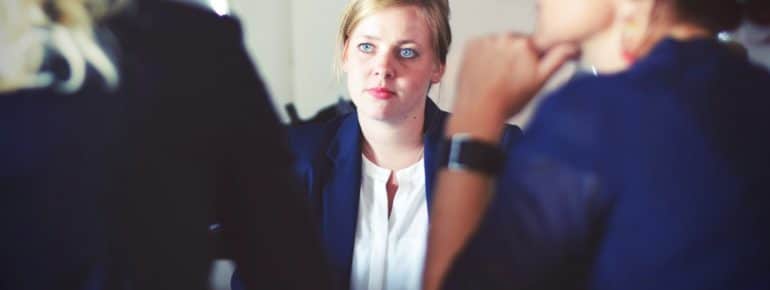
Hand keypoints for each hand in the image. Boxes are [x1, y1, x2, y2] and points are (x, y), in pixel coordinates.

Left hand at [450, 34, 576, 138]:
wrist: (479, 110)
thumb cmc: (508, 101)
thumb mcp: (540, 81)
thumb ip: (558, 59)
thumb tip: (572, 47)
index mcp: (526, 44)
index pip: (538, 43)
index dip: (537, 56)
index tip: (532, 66)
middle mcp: (506, 38)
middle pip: (519, 43)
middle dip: (519, 56)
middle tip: (513, 77)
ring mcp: (487, 40)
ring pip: (501, 44)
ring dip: (501, 55)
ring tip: (498, 76)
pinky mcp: (472, 45)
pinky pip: (484, 45)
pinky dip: (485, 55)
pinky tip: (486, 71)